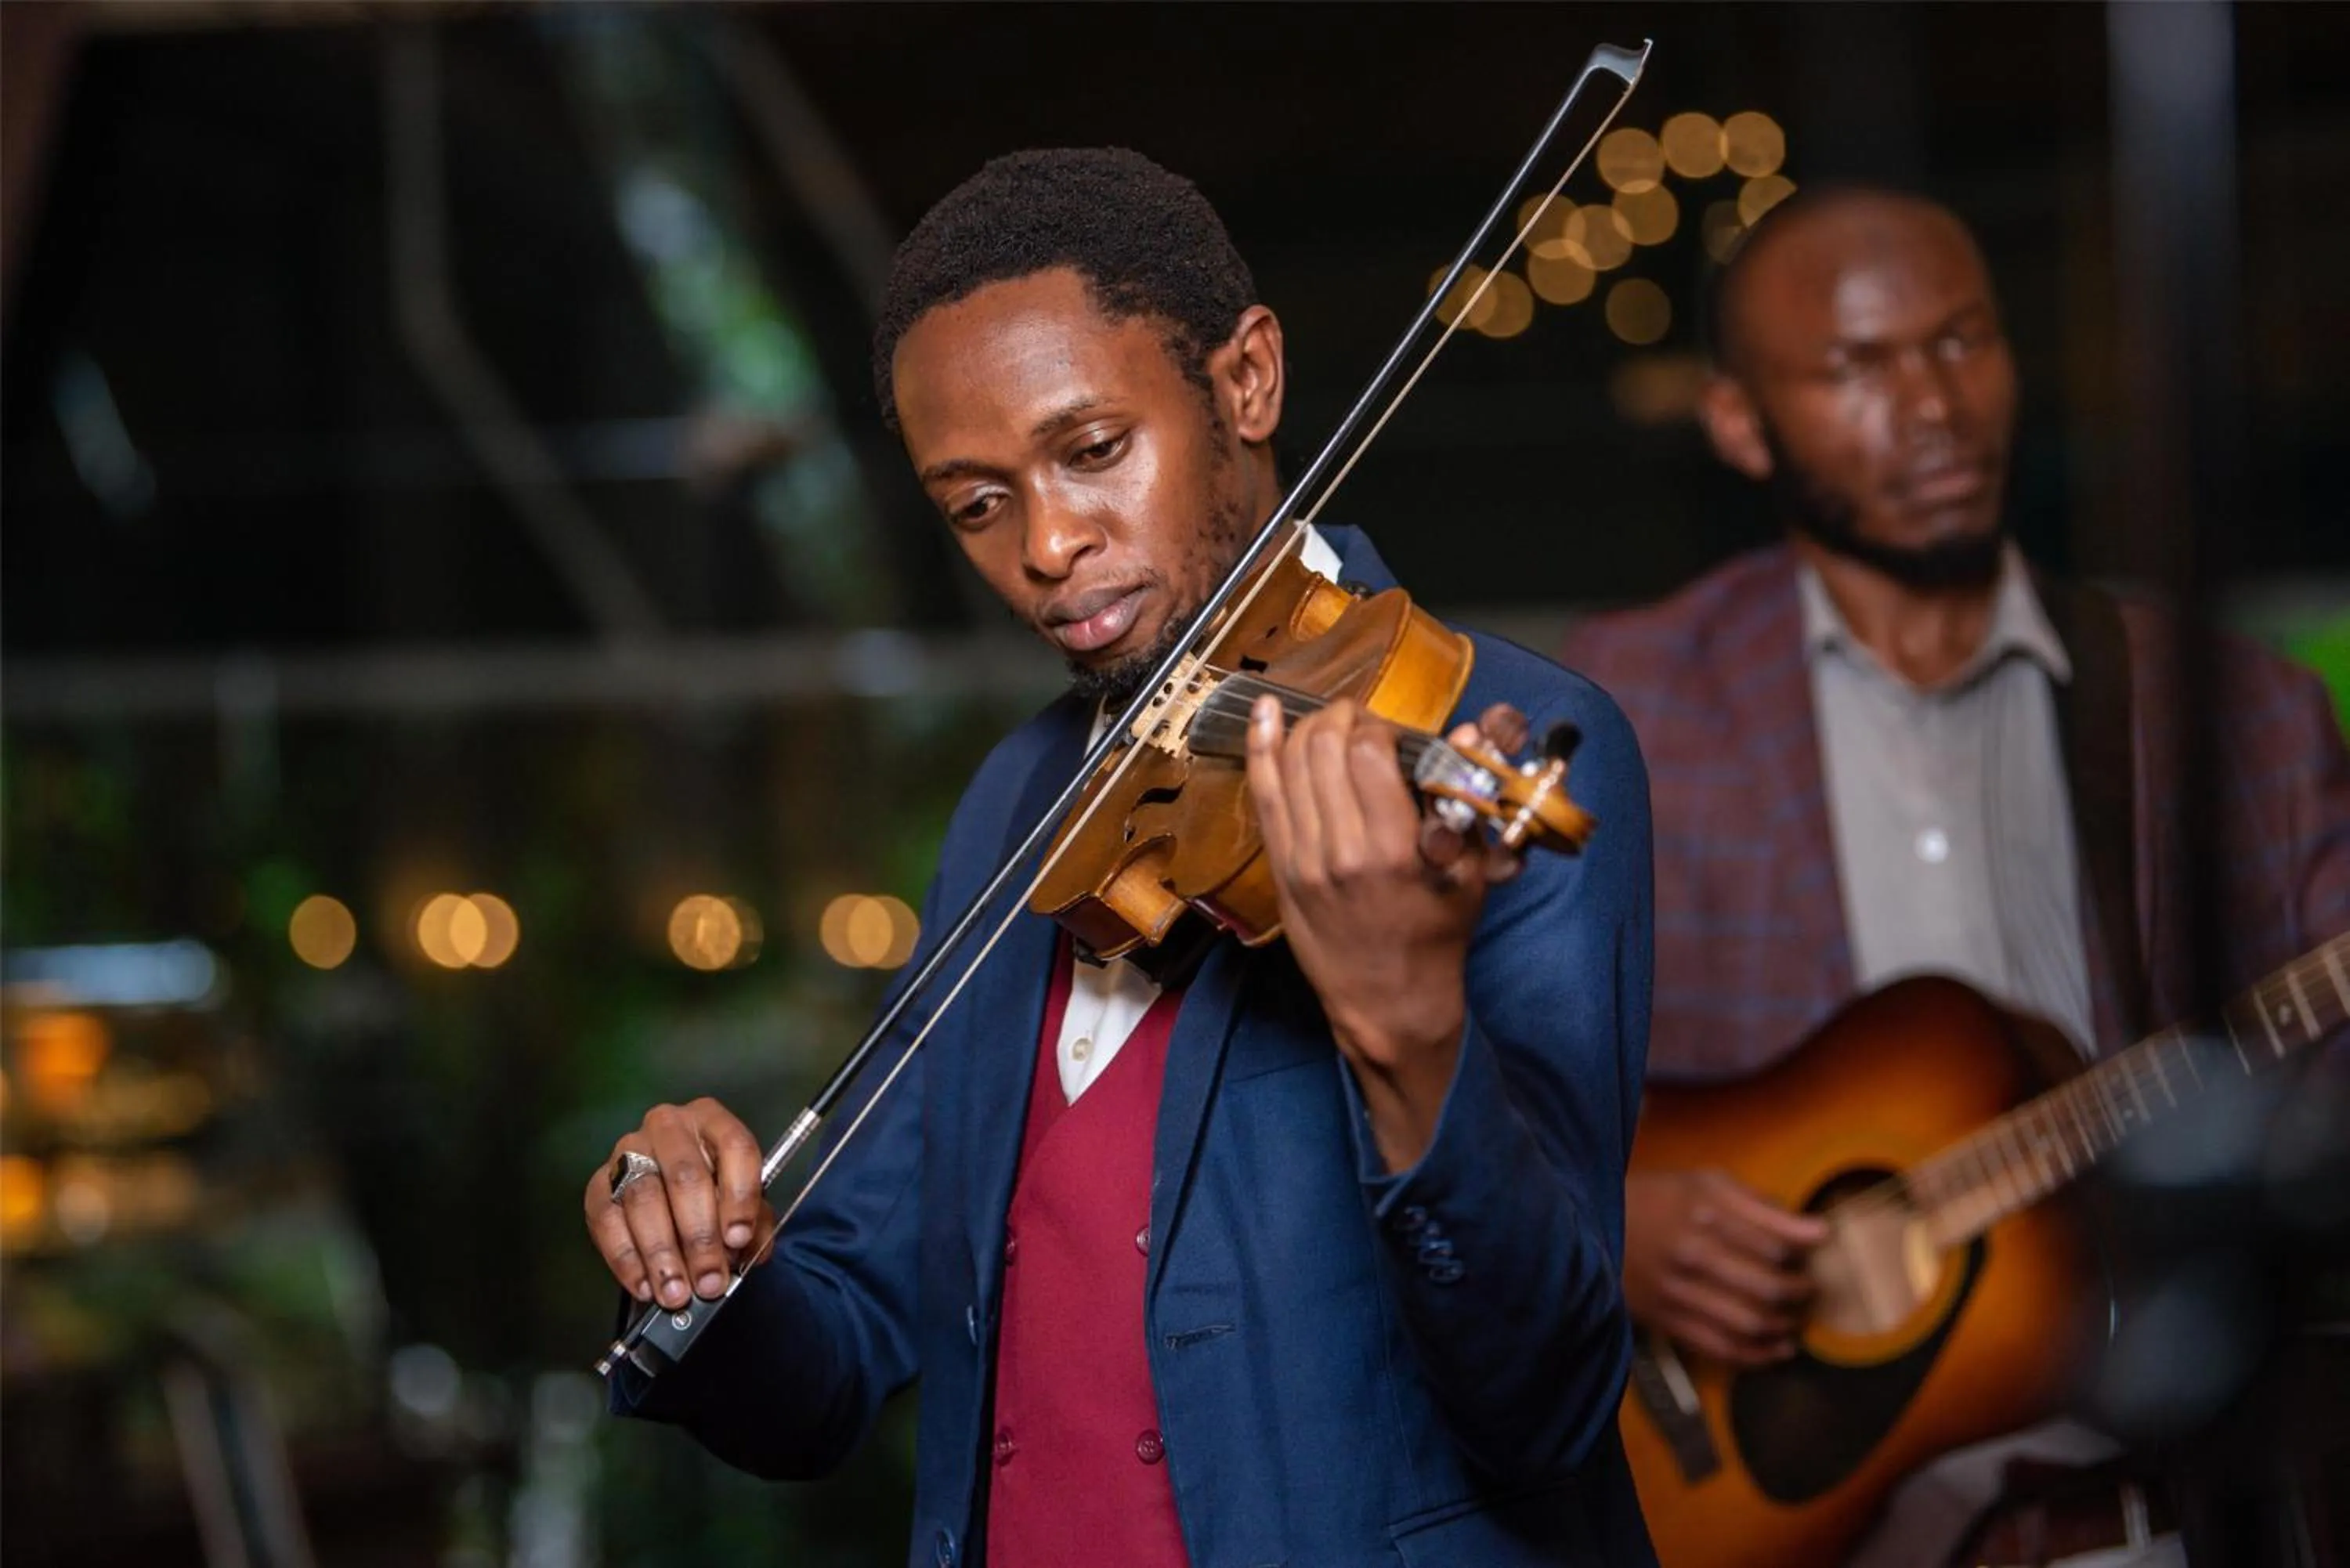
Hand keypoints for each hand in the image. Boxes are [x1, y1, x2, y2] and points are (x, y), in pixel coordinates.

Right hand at [584, 1098, 775, 1309]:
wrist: (666, 1187)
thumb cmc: (715, 1191)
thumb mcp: (744, 1201)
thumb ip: (755, 1224)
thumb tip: (749, 1252)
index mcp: (712, 1120)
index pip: (735, 1147)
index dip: (740, 1195)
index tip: (739, 1240)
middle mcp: (668, 1125)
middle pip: (685, 1177)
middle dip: (698, 1237)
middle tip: (708, 1282)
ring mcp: (628, 1150)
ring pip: (643, 1199)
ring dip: (661, 1253)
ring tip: (676, 1293)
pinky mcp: (598, 1182)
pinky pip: (606, 1220)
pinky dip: (625, 1258)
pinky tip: (644, 1286)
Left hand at [1243, 694, 1526, 1171]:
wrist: (1388, 1002)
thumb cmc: (1435, 936)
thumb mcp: (1470, 873)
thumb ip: (1466, 801)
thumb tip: (1471, 732)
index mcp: (1393, 849)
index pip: (1369, 753)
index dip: (1378, 727)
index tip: (1391, 734)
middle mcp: (1341, 850)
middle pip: (1324, 749)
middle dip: (1343, 719)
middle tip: (1360, 721)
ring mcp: (1302, 860)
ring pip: (1290, 765)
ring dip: (1307, 729)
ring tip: (1329, 722)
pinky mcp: (1280, 869)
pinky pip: (1263, 795)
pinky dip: (1260, 748)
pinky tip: (1264, 714)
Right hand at [1623, 1169, 1827, 1364]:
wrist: (1587, 1226)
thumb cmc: (1659, 1199)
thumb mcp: (1705, 1183)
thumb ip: (1762, 1205)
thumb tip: (1821, 1231)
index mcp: (1705, 1212)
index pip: (1778, 1244)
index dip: (1806, 1253)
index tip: (1813, 1253)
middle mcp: (1692, 1253)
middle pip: (1769, 1287)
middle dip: (1801, 1292)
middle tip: (1808, 1288)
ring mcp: (1677, 1292)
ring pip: (1749, 1324)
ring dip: (1785, 1327)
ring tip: (1794, 1319)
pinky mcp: (1665, 1321)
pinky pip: (1721, 1349)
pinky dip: (1757, 1356)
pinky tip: (1777, 1349)